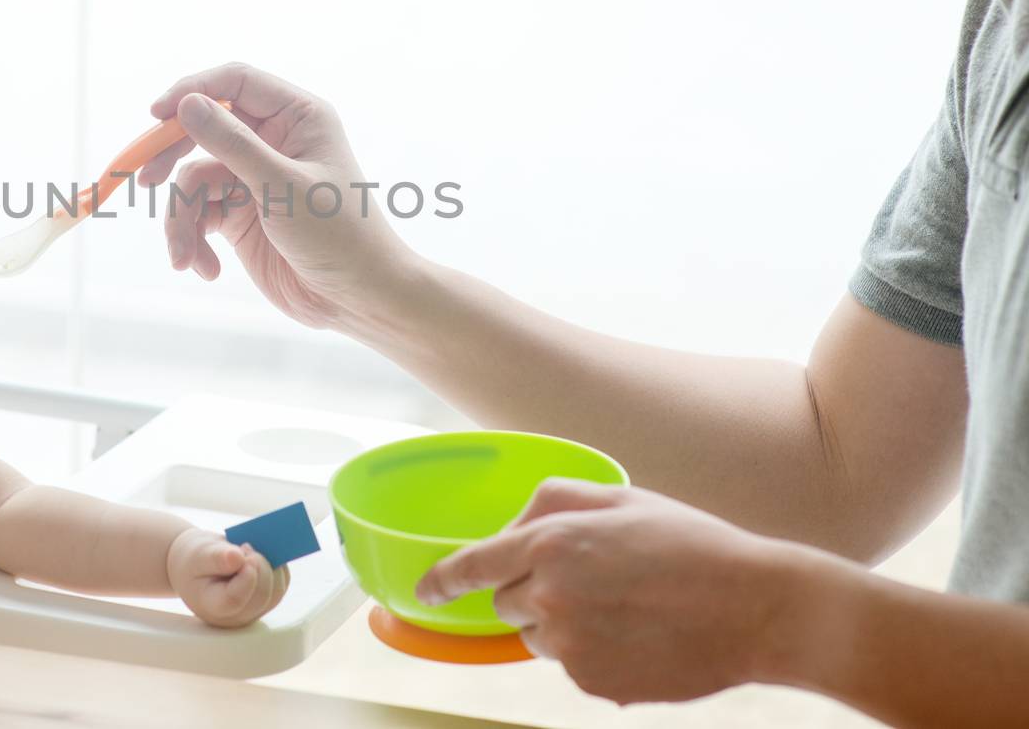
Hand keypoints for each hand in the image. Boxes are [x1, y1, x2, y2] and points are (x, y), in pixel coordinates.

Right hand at [143, 62, 415, 330]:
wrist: (357, 298)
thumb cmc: (339, 236)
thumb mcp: (282, 187)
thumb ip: (232, 144)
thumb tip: (187, 105)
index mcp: (297, 117)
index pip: (234, 83)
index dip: (192, 91)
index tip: (157, 115)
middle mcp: (273, 139)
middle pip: (203, 128)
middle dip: (172, 157)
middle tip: (145, 179)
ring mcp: (253, 177)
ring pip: (193, 180)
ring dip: (182, 219)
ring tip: (184, 256)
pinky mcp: (240, 215)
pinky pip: (198, 214)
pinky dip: (193, 241)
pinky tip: (205, 269)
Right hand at [167, 527, 289, 627]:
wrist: (196, 566)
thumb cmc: (194, 560)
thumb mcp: (197, 554)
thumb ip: (216, 557)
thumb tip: (238, 558)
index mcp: (212, 607)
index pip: (235, 600)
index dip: (246, 578)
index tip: (244, 554)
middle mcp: (234, 617)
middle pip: (261, 596)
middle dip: (260, 566)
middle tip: (245, 547)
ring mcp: (251, 612)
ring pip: (276, 591)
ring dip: (271, 565)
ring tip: (250, 550)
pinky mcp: (264, 602)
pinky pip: (281, 584)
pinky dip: (277, 566)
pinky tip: (261, 555)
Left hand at [415, 479, 811, 704]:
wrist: (754, 608)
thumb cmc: (690, 545)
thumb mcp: (620, 497)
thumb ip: (553, 502)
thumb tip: (511, 526)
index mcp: (551, 543)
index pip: (473, 565)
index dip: (443, 579)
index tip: (425, 590)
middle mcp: (549, 596)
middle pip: (507, 601)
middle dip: (533, 589)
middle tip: (594, 578)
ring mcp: (569, 645)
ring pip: (538, 636)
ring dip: (563, 623)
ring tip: (625, 607)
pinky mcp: (591, 682)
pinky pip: (572, 666)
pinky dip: (593, 652)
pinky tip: (638, 636)